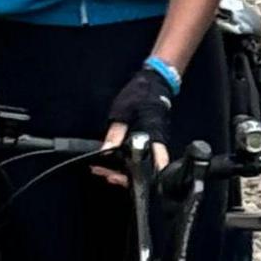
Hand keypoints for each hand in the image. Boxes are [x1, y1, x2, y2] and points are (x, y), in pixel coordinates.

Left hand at [98, 67, 175, 185]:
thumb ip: (115, 133)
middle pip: (145, 171)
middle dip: (124, 178)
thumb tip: (106, 151)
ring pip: (141, 166)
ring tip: (104, 171)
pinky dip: (125, 164)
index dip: (137, 176)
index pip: (153, 164)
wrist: (154, 83)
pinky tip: (112, 163)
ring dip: (123, 172)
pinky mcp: (148, 142)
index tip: (115, 177)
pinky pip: (138, 158)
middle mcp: (156, 144)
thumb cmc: (141, 95)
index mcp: (153, 136)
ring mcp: (153, 144)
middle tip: (105, 174)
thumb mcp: (123, 112)